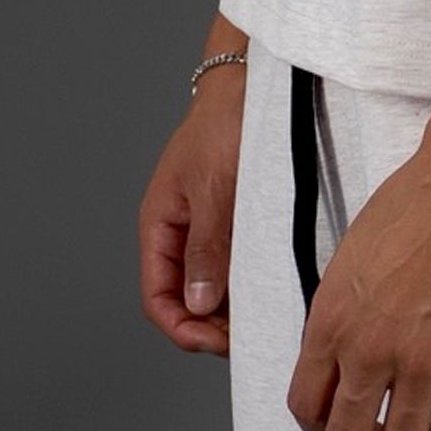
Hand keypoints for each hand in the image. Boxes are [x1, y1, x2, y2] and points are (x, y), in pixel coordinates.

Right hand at [138, 71, 243, 358]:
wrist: (250, 89)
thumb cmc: (224, 126)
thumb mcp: (214, 190)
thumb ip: (207, 248)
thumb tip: (198, 303)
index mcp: (160, 228)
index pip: (158, 299)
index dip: (183, 329)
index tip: (219, 342)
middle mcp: (180, 238)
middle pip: (185, 305)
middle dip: (212, 328)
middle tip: (252, 335)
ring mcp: (206, 235)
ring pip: (211, 294)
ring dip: (233, 312)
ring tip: (266, 317)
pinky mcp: (233, 230)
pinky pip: (234, 272)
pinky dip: (249, 290)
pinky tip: (273, 293)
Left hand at [286, 120, 430, 430]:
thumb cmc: (419, 203)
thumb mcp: (352, 258)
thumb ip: (342, 314)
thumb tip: (343, 354)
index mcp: (332, 321)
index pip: (306, 407)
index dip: (321, 424)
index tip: (338, 420)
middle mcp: (371, 350)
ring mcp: (425, 363)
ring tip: (425, 421)